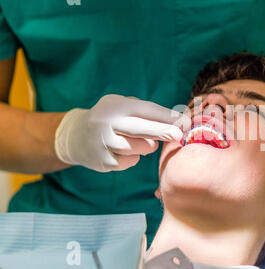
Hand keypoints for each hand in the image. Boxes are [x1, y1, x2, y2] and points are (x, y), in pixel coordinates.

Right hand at [55, 94, 189, 171]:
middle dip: (161, 131)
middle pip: (139, 129)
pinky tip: (124, 151)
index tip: (185, 121)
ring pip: (137, 148)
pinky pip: (129, 162)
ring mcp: (104, 143)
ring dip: (147, 146)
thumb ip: (146, 112)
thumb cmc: (111, 119)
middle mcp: (108, 123)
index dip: (166, 116)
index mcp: (116, 106)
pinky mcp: (103, 161)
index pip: (146, 110)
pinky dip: (133, 158)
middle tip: (179, 135)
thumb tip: (178, 121)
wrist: (75, 136)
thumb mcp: (123, 106)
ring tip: (142, 141)